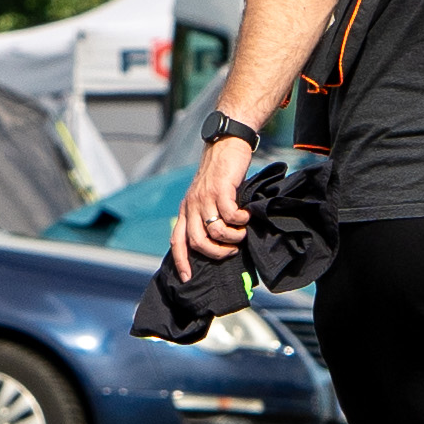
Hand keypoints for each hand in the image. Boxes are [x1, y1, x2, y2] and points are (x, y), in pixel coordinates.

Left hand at [179, 139, 253, 266]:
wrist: (226, 145)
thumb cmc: (220, 174)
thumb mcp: (207, 196)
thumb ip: (207, 215)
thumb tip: (217, 241)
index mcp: (186, 210)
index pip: (177, 240)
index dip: (181, 261)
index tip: (186, 278)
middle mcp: (192, 205)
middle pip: (196, 241)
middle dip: (215, 253)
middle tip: (230, 251)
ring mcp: (205, 197)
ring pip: (214, 231)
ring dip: (231, 237)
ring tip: (241, 233)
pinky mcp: (220, 189)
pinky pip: (230, 215)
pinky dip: (240, 221)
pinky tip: (246, 217)